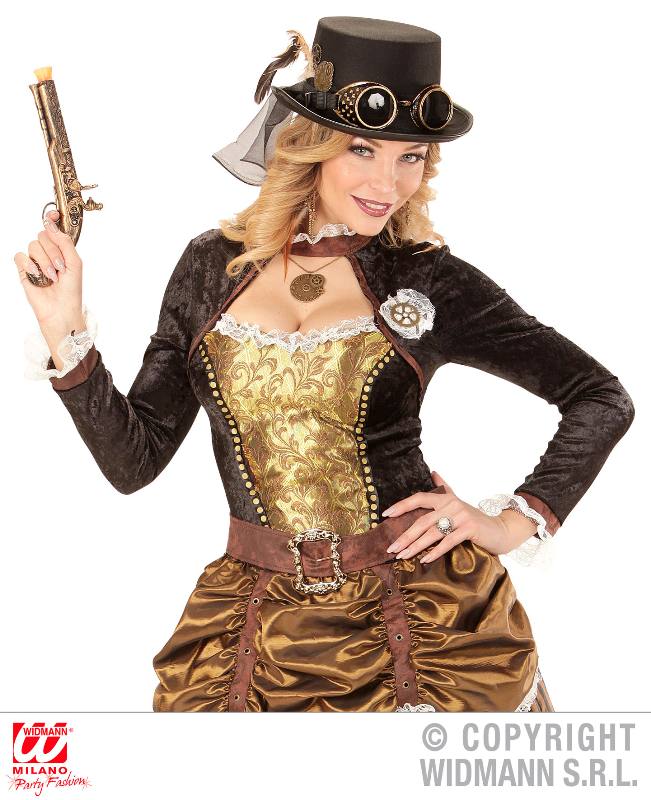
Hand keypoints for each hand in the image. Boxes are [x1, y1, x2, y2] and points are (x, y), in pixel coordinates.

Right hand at [13, 209, 83, 327]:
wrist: (61, 310)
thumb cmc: (71, 290)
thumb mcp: (75, 263)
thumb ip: (65, 242)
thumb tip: (51, 224)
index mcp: (62, 249)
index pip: (54, 229)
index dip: (52, 219)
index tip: (53, 214)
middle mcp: (48, 252)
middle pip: (43, 235)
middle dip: (53, 251)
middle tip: (60, 267)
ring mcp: (35, 260)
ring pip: (33, 245)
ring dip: (45, 262)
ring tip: (52, 277)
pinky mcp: (24, 270)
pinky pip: (20, 256)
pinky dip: (30, 265)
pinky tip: (38, 276)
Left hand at [383, 470, 522, 563]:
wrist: (500, 530)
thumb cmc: (474, 520)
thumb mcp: (458, 502)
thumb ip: (444, 488)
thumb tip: (433, 472)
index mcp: (445, 498)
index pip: (419, 498)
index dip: (401, 506)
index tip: (385, 515)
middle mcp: (451, 504)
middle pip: (422, 520)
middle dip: (404, 536)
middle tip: (391, 548)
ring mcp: (461, 516)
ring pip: (432, 533)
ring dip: (415, 546)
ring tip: (402, 556)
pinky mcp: (469, 529)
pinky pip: (447, 542)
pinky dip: (434, 552)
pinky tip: (424, 560)